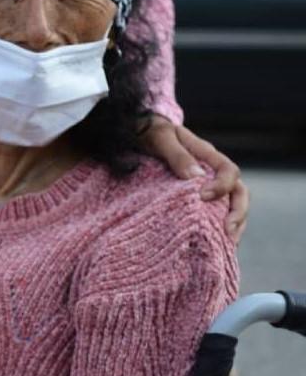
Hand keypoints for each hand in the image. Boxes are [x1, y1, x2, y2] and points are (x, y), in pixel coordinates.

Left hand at [141, 115, 248, 242]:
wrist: (137, 132)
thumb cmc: (148, 132)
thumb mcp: (160, 138)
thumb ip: (177, 155)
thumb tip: (195, 178)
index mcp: (206, 154)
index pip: (228, 171)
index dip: (222, 186)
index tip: (204, 197)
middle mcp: (211, 171)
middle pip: (237, 191)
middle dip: (237, 212)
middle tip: (227, 231)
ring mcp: (204, 184)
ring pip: (229, 205)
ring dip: (233, 224)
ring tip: (227, 243)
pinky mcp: (193, 197)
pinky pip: (212, 212)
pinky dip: (216, 227)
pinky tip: (213, 242)